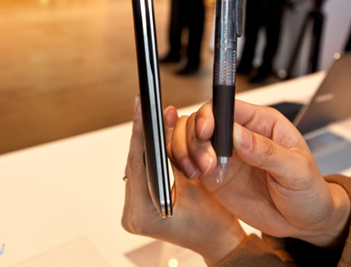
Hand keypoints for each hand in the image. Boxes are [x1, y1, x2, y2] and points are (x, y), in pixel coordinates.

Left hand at [122, 97, 246, 264]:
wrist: (217, 243)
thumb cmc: (213, 223)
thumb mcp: (197, 182)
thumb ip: (176, 150)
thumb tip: (166, 118)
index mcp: (144, 214)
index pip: (137, 164)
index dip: (140, 133)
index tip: (142, 110)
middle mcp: (132, 215)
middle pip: (134, 164)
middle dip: (143, 135)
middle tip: (145, 108)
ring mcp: (132, 213)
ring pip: (136, 167)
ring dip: (146, 146)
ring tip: (152, 121)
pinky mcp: (137, 208)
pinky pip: (141, 175)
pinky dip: (149, 159)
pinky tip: (154, 142)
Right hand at [170, 100, 350, 248]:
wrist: (304, 223)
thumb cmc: (308, 191)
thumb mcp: (295, 170)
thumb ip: (265, 151)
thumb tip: (237, 133)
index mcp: (262, 123)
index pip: (228, 106)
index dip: (212, 115)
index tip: (206, 131)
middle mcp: (239, 135)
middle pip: (203, 120)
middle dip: (197, 138)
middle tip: (207, 162)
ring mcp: (225, 154)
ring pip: (191, 137)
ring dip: (187, 150)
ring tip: (200, 171)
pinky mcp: (214, 174)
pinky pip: (190, 160)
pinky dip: (183, 164)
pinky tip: (192, 174)